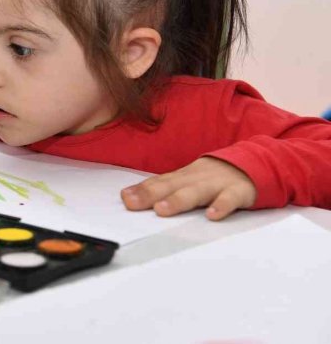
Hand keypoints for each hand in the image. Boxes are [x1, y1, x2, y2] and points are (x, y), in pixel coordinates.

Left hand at [121, 157, 256, 220]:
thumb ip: (163, 189)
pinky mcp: (238, 191)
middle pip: (171, 185)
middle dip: (150, 194)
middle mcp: (196, 178)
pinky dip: (221, 206)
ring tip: (162, 210)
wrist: (255, 163)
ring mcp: (217, 184)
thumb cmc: (214, 177)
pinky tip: (212, 216)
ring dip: (178, 200)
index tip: (124, 198)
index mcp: (183, 176)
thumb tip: (129, 197)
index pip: (159, 182)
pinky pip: (230, 199)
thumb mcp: (188, 180)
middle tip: (132, 203)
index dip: (141, 190)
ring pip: (196, 192)